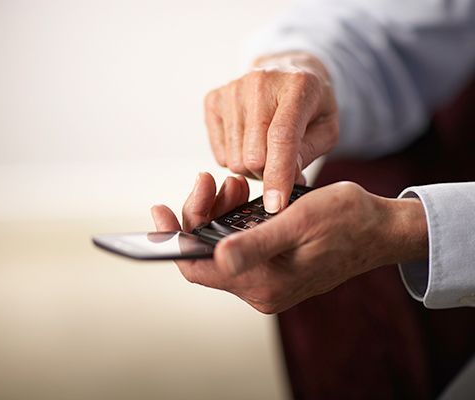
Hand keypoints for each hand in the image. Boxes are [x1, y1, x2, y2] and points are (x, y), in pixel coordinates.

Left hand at [151, 173, 427, 313]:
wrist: (382, 229)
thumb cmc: (346, 220)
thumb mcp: (299, 222)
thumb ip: (256, 243)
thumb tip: (218, 257)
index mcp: (263, 283)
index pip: (197, 267)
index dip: (172, 239)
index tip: (159, 210)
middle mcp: (260, 288)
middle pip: (206, 254)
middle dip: (201, 214)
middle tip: (208, 181)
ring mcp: (267, 279)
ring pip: (221, 246)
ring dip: (218, 213)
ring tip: (232, 183)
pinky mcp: (274, 267)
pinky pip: (239, 243)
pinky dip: (234, 218)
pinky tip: (241, 195)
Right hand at [204, 52, 338, 212]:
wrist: (287, 71)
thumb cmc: (310, 105)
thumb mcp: (327, 128)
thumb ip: (308, 154)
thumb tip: (284, 182)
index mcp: (297, 86)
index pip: (282, 137)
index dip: (278, 175)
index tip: (276, 204)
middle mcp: (259, 82)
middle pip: (254, 155)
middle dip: (268, 173)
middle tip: (281, 165)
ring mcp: (232, 90)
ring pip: (235, 160)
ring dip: (251, 168)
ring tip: (265, 150)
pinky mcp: (213, 100)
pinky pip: (220, 155)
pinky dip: (235, 159)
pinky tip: (248, 142)